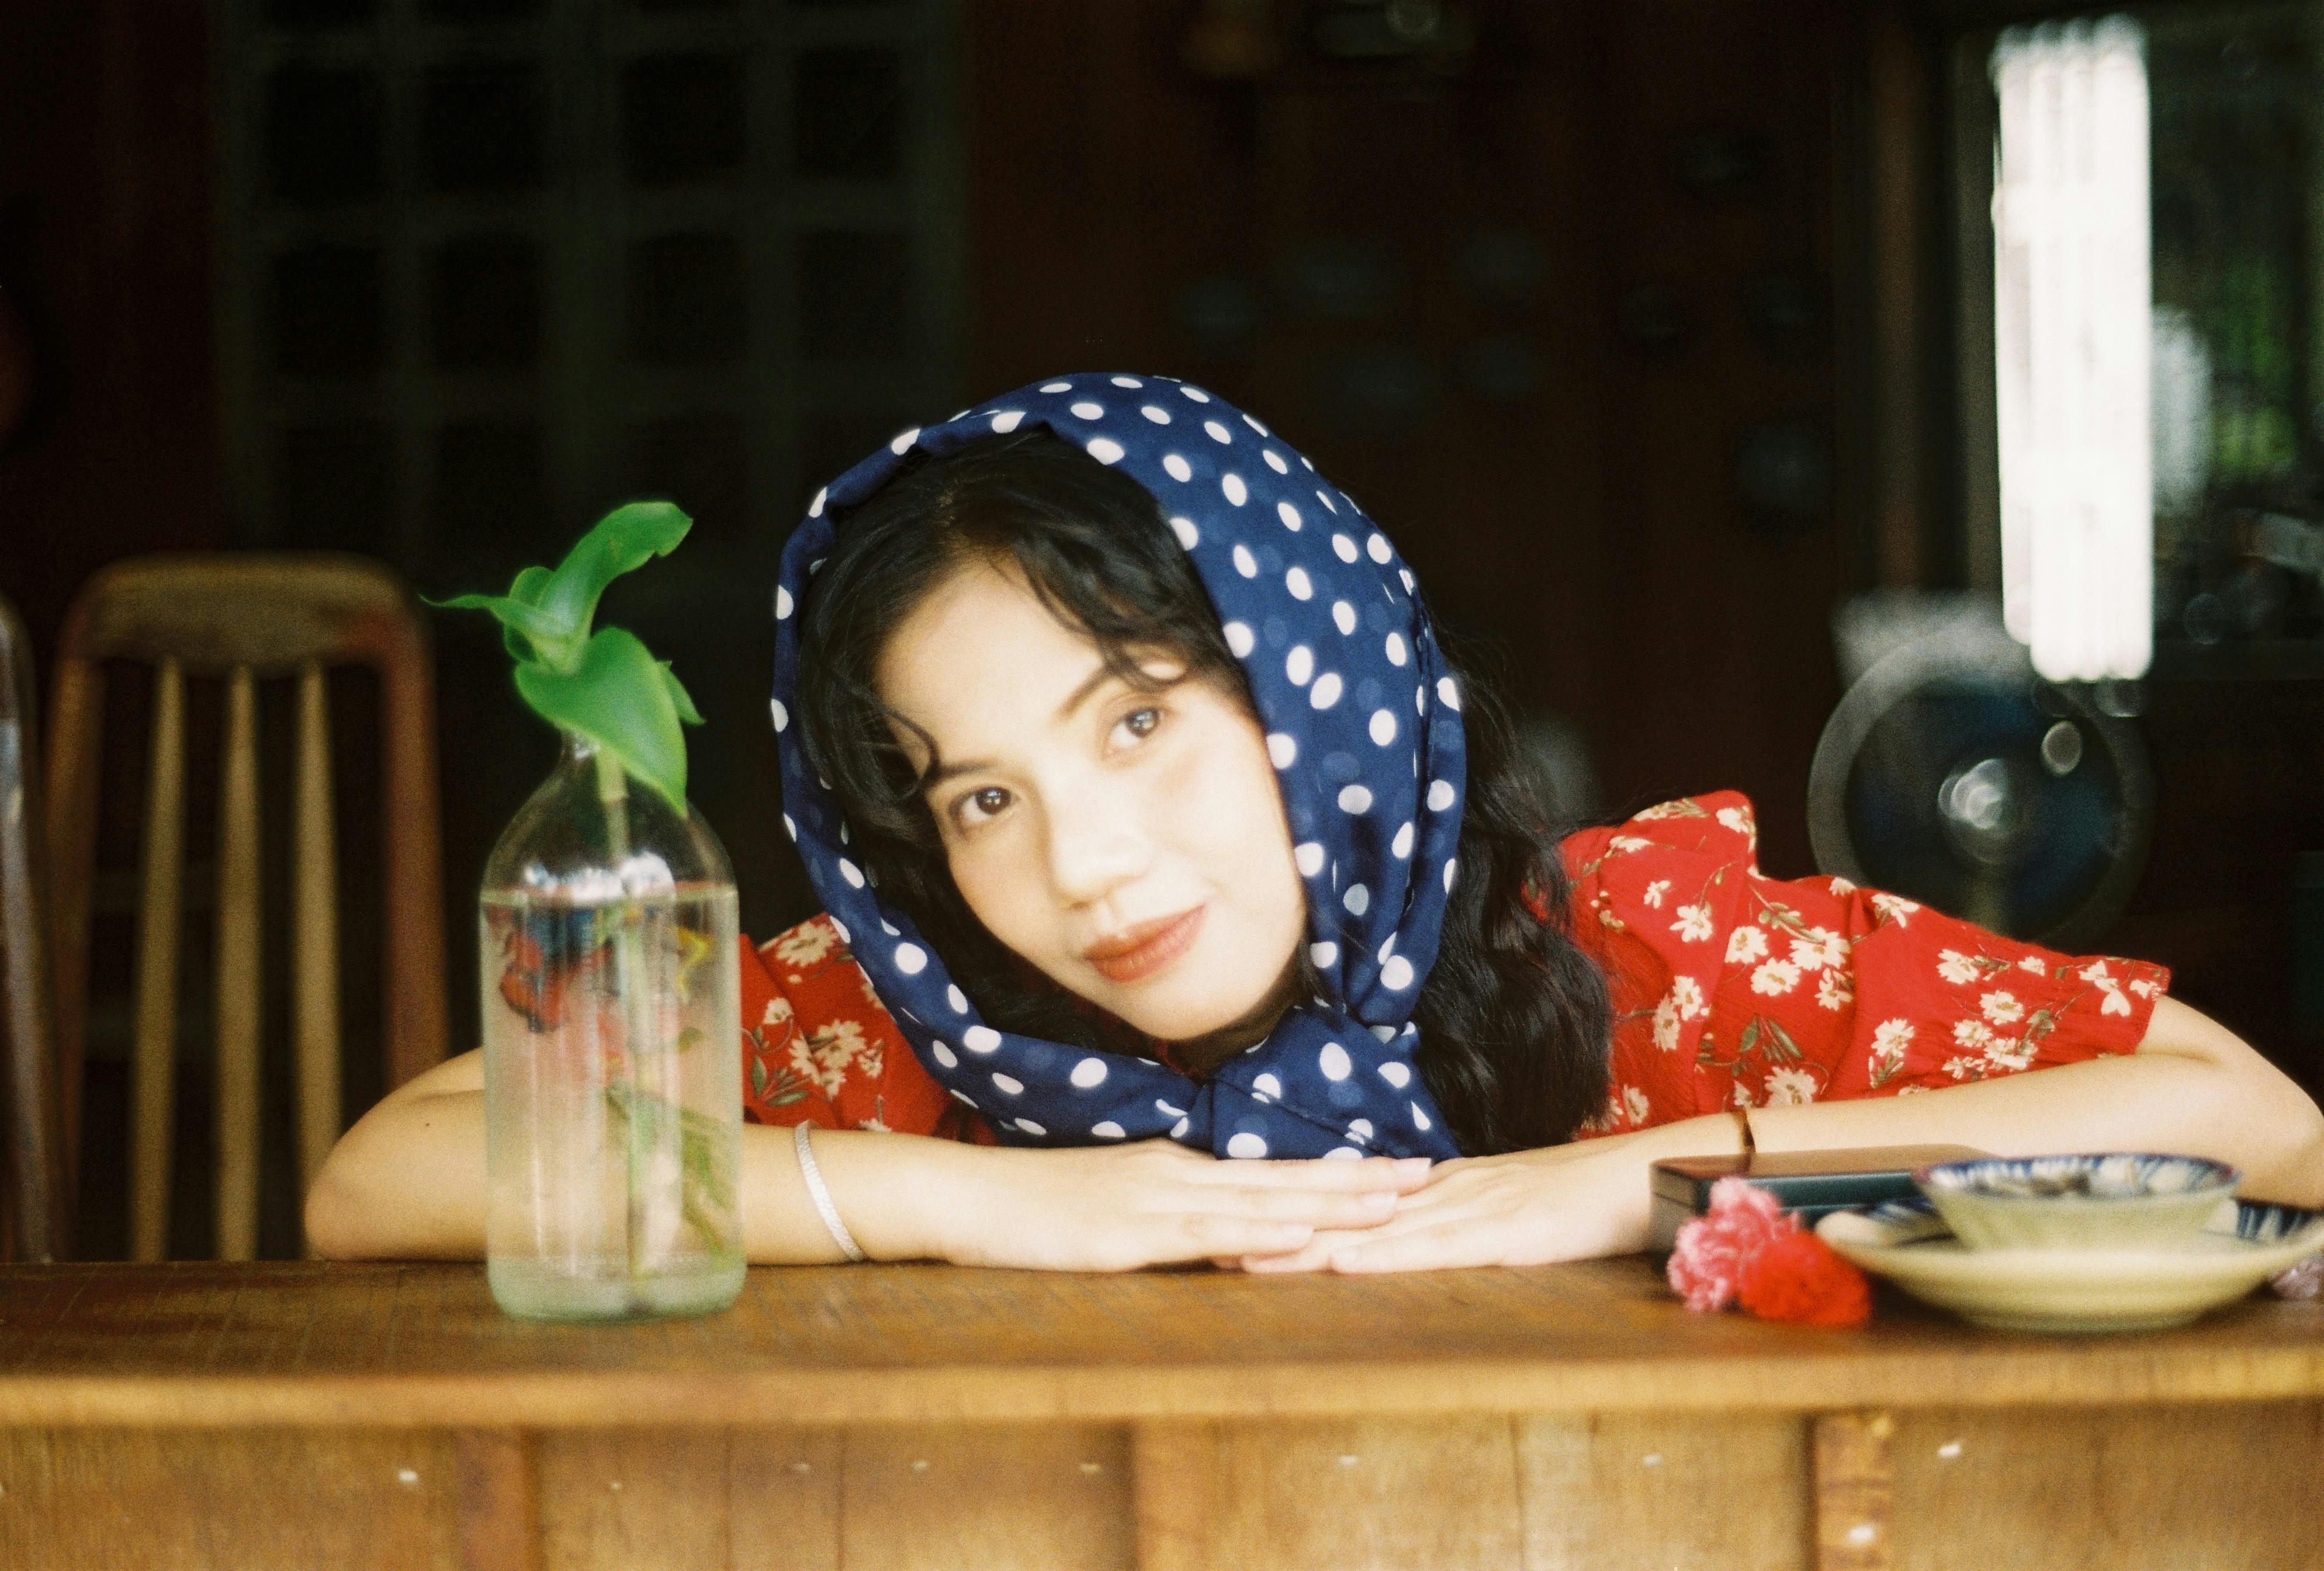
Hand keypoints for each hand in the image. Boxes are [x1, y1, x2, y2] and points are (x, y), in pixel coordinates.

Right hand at [935, 1140, 1432, 1271]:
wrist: (967, 1199)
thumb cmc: (1035, 1208)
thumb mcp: (1115, 1211)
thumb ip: (1170, 1221)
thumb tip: (1222, 1237)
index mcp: (1179, 1172)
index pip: (1276, 1172)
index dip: (1340, 1172)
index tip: (1399, 1170)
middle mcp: (1180, 1177)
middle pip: (1286, 1179)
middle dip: (1359, 1180)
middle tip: (1426, 1174)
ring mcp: (1156, 1202)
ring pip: (1261, 1203)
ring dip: (1330, 1203)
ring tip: (1391, 1202)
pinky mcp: (1129, 1234)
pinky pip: (1204, 1234)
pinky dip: (1258, 1233)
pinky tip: (1300, 1234)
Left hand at [1236, 1136, 1655, 1273]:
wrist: (1639, 1179)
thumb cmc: (1579, 1199)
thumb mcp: (1505, 1207)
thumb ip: (1458, 1216)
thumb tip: (1409, 1224)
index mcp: (1441, 1187)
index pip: (1350, 1199)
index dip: (1291, 1211)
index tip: (1233, 1222)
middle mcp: (1441, 1193)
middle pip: (1344, 1215)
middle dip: (1275, 1231)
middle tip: (1208, 1244)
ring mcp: (1469, 1211)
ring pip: (1373, 1233)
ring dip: (1308, 1248)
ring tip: (1246, 1260)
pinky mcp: (1501, 1236)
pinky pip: (1434, 1250)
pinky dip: (1386, 1258)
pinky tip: (1344, 1266)